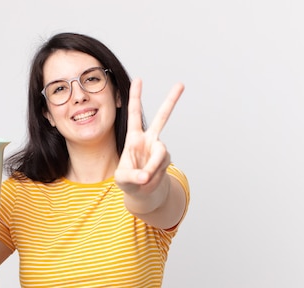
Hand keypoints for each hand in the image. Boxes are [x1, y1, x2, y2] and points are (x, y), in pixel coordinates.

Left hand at [115, 79, 183, 199]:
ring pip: (160, 153)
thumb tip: (145, 176)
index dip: (136, 97)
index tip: (139, 79)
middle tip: (181, 84)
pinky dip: (155, 175)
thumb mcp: (122, 179)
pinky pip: (161, 166)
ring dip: (152, 167)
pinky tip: (149, 180)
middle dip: (171, 101)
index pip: (134, 113)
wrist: (141, 191)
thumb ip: (132, 175)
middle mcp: (149, 139)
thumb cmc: (127, 181)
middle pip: (162, 117)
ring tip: (144, 177)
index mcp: (134, 137)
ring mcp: (159, 149)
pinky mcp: (166, 159)